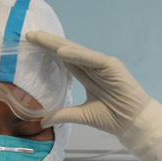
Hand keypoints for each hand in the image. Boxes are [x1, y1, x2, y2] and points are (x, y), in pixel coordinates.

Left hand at [26, 31, 150, 137]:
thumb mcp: (81, 115)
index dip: (47, 52)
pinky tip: (61, 51)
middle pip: (66, 51)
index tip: (30, 45)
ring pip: (76, 51)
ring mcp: (102, 65)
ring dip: (57, 44)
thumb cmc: (111, 118)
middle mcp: (93, 66)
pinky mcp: (112, 66)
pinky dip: (77, 54)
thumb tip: (42, 122)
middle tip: (29, 34)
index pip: (63, 60)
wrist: (132, 125)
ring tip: (38, 38)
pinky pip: (91, 59)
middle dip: (47, 43)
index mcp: (87, 75)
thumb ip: (62, 115)